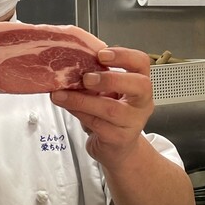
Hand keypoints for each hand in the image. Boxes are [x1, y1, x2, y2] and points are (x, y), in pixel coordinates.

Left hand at [50, 47, 153, 167]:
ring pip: (111, 108)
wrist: (117, 149)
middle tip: (87, 78)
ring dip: (82, 99)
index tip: (102, 54)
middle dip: (110, 79)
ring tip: (62, 94)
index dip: (124, 55)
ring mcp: (133, 122)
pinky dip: (78, 112)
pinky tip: (66, 105)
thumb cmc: (110, 116)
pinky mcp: (118, 138)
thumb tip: (68, 66)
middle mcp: (141, 102)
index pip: (141, 63)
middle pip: (139, 85)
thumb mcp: (106, 93)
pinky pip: (97, 123)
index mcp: (139, 84)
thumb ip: (95, 78)